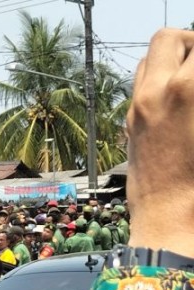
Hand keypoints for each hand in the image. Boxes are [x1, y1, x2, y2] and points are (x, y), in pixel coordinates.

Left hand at [126, 29, 193, 252]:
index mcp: (186, 90)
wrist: (169, 224)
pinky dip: (158, 81)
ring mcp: (136, 109)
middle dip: (193, 43)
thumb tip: (193, 88)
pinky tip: (179, 101)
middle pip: (168, 39)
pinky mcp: (129, 127)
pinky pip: (139, 88)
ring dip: (172, 59)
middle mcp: (154, 93)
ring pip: (148, 61)